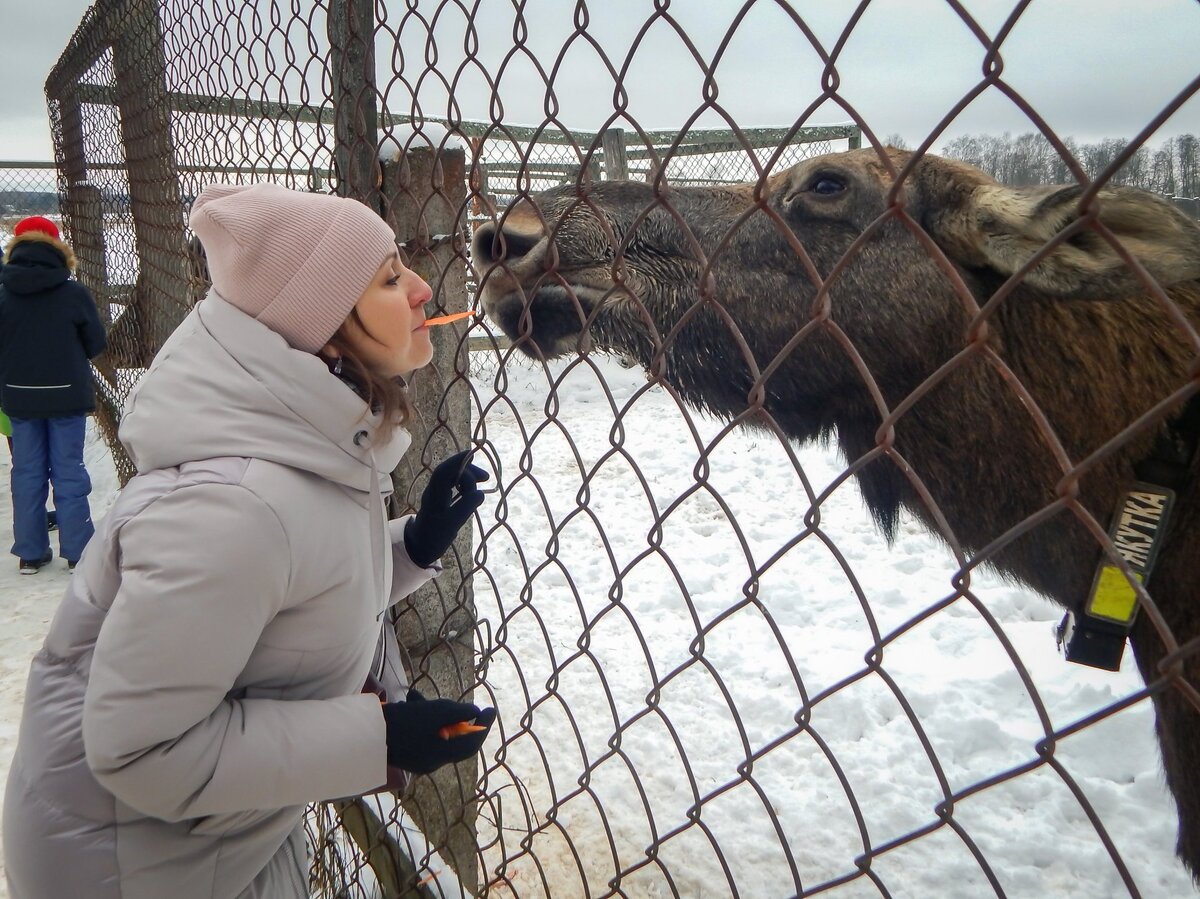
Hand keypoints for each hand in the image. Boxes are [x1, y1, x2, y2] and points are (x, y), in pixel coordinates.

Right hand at [381, 688, 496, 773]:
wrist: (366, 733)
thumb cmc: (405, 722)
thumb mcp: (437, 712)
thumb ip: (459, 713)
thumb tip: (476, 713)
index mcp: (441, 755)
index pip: (471, 745)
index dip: (483, 727)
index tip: (490, 709)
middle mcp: (430, 760)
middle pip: (451, 737)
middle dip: (451, 715)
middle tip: (451, 702)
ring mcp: (415, 757)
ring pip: (432, 732)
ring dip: (429, 712)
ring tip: (415, 697)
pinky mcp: (402, 750)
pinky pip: (418, 733)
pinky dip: (417, 717)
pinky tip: (407, 702)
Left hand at [403, 449, 488, 566]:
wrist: (420, 547)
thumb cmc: (434, 537)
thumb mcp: (452, 524)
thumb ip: (466, 507)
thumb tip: (481, 493)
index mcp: (434, 494)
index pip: (444, 471)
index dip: (457, 461)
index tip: (473, 454)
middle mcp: (434, 490)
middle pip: (450, 472)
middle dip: (468, 471)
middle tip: (486, 478)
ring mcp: (437, 494)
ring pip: (453, 478)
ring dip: (468, 478)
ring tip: (483, 483)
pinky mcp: (441, 499)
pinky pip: (454, 485)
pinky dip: (465, 486)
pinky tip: (473, 491)